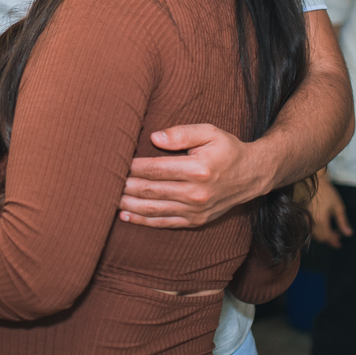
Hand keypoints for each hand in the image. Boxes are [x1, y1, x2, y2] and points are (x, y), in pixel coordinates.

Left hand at [119, 124, 265, 228]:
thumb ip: (181, 133)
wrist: (252, 175)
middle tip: (103, 181)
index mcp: (197, 169)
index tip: (116, 161)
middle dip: (125, 186)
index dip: (133, 166)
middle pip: (151, 190)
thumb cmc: (227, 149)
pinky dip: (143, 221)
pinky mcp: (195, 221)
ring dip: (128, 205)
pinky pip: (164, 223)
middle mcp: (195, 193)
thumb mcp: (209, 132)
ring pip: (153, 209)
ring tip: (106, 199)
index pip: (156, 168)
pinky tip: (125, 215)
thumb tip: (154, 137)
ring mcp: (195, 210)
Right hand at [309, 174, 352, 248]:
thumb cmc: (329, 193)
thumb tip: (348, 234)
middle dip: (329, 240)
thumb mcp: (339, 208)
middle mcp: (312, 222)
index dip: (334, 243)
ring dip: (324, 235)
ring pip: (315, 234)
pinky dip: (318, 230)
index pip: (327, 238)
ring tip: (334, 232)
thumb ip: (343, 222)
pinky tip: (324, 226)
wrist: (315, 182)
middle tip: (339, 238)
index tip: (339, 246)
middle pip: (320, 238)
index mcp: (321, 222)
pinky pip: (311, 228)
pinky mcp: (305, 215)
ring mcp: (307, 219)